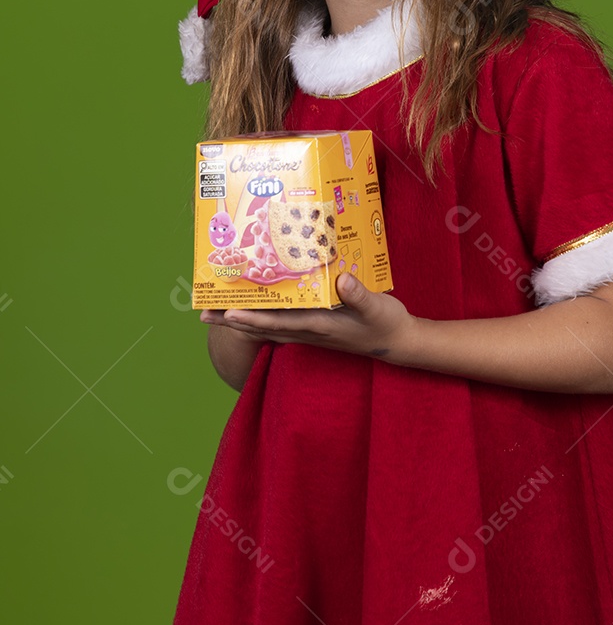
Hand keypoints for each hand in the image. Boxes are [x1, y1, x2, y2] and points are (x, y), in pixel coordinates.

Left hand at [199, 273, 417, 362]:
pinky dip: (262, 317)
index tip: (226, 313)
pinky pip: (281, 323)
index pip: (277, 323)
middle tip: (202, 314)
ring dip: (241, 320)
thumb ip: (359, 295)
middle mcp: (308, 331)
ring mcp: (310, 332)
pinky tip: (253, 309)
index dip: (251, 319)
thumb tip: (341, 281)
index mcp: (318, 325)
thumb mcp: (377, 307)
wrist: (398, 343)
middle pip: (262, 327)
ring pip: (267, 326)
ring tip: (216, 312)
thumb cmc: (386, 324)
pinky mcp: (315, 328)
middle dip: (233, 320)